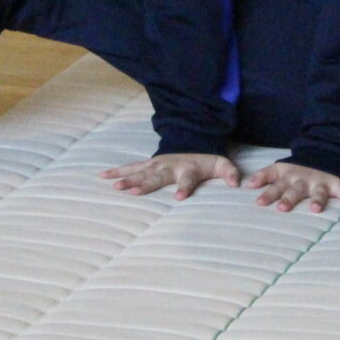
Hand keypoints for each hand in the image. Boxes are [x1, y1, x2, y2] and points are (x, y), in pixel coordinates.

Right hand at [101, 152, 239, 199]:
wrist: (193, 142)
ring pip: (140, 172)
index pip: (187, 179)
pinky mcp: (148, 163)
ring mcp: (157, 164)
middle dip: (145, 184)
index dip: (184, 187)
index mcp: (188, 169)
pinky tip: (103, 176)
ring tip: (115, 187)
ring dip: (127, 179)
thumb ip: (230, 173)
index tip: (179, 197)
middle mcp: (170, 166)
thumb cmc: (206, 161)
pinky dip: (117, 171)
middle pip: (157, 177)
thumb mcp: (222, 165)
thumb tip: (236, 183)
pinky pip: (131, 167)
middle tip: (133, 192)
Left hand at [244, 160, 339, 213]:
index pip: (275, 183)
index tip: (258, 202)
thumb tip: (246, 185)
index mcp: (287, 177)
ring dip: (317, 200)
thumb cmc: (295, 171)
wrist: (322, 156)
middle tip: (282, 209)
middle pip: (294, 190)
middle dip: (288, 199)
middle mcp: (302, 179)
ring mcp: (319, 181)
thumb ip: (263, 176)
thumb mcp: (279, 169)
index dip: (267, 191)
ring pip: (318, 192)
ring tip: (315, 210)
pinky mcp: (335, 183)